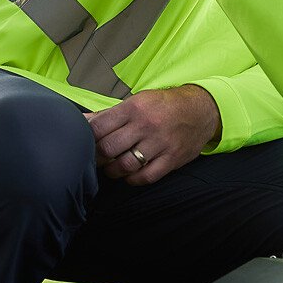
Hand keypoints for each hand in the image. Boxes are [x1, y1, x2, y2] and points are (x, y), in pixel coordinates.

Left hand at [91, 84, 220, 184]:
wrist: (201, 110)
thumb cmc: (164, 106)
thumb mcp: (136, 102)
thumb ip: (108, 115)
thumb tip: (81, 121)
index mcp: (134, 108)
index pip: (99, 127)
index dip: (87, 138)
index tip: (86, 143)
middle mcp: (146, 125)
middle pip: (109, 148)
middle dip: (98, 157)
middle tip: (98, 158)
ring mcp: (160, 143)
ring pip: (125, 166)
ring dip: (113, 171)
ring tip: (112, 168)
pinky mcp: (172, 158)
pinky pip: (145, 177)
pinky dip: (132, 179)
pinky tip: (130, 174)